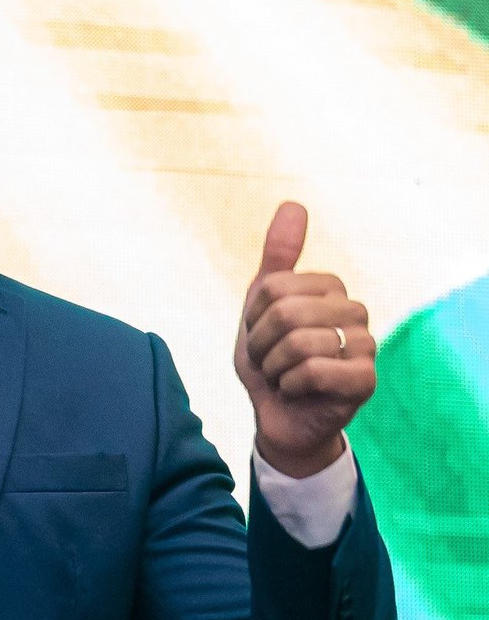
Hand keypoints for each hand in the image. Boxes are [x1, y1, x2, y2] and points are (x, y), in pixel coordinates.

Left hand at [234, 203, 375, 477]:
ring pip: (299, 341)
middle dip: (262, 343)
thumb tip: (294, 204)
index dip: (253, 317)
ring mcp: (365, 345)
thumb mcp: (261, 305)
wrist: (279, 415)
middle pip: (286, 311)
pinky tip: (298, 391)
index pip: (273, 287)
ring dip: (274, 367)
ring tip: (283, 375)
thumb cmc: (271, 358)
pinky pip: (313, 370)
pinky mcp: (366, 379)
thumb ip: (277, 257)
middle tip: (270, 360)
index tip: (261, 335)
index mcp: (330, 289)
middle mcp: (355, 311)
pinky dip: (289, 384)